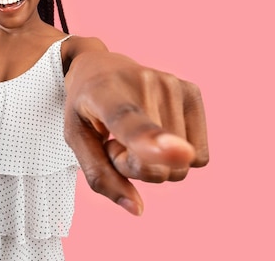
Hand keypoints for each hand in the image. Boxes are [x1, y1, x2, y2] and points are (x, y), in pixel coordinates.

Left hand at [63, 51, 208, 214]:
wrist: (98, 66)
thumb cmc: (84, 107)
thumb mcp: (75, 139)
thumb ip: (100, 176)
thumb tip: (138, 209)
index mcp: (104, 93)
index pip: (129, 120)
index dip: (151, 140)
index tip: (176, 152)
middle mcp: (142, 82)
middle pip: (157, 167)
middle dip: (135, 167)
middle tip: (115, 140)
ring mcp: (172, 83)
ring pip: (180, 166)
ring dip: (154, 161)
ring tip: (132, 132)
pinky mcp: (193, 91)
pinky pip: (199, 156)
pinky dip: (176, 155)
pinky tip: (155, 129)